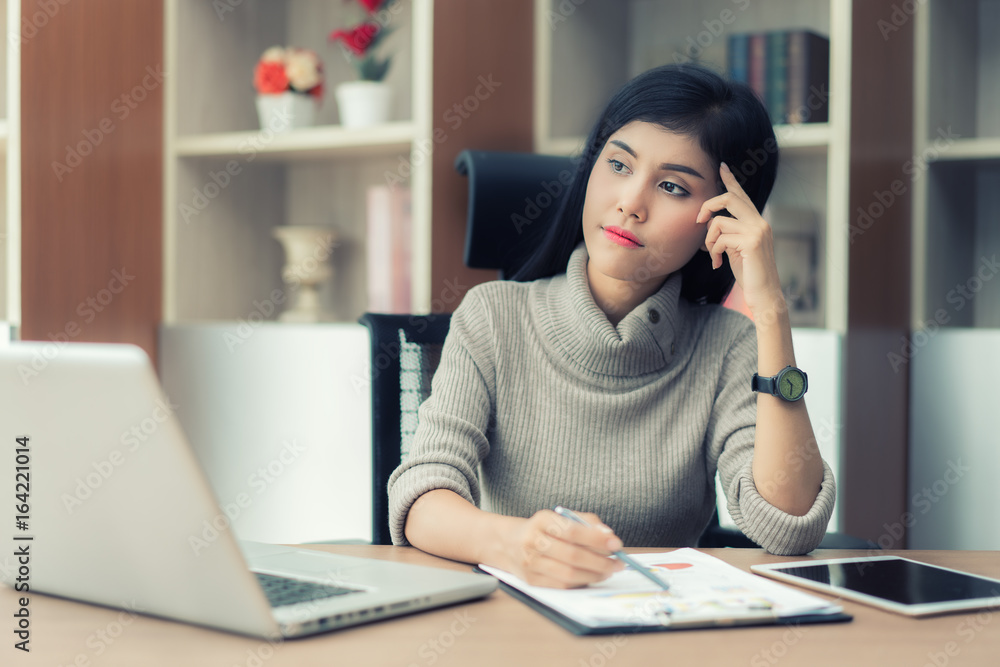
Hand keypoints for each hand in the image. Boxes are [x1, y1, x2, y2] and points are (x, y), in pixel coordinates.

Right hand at [499, 509, 624, 588]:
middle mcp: (533, 541)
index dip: (597, 539)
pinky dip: (581, 583)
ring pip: (568, 574)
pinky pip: (561, 585)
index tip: (616, 544)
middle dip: (601, 561)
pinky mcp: (531, 580)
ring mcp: (530, 563)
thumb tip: (608, 535)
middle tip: (618, 563)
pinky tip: (591, 577)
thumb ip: (586, 522)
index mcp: (542, 520)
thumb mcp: (560, 517)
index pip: (572, 530)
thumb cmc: (543, 529)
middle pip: (572, 555)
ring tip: (608, 571)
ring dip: (594, 575)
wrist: (508, 543)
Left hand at [696, 162, 784, 317]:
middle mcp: (760, 222)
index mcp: (757, 222)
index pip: (742, 195)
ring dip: (708, 239)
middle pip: (729, 199)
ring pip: (719, 222)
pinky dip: (712, 252)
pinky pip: (719, 238)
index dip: (730, 180)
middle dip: (708, 206)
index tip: (721, 166)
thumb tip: (712, 223)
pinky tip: (717, 264)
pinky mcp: (752, 242)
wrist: (764, 295)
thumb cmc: (749, 274)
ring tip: (712, 254)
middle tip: (698, 220)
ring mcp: (757, 231)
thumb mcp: (736, 249)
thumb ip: (729, 233)